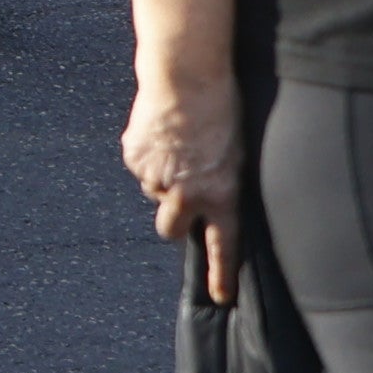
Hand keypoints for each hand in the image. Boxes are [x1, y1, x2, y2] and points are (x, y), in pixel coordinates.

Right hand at [126, 61, 245, 307]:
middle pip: (172, 229)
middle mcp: (186, 195)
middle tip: (182, 195)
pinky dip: (148, 156)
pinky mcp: (134, 157)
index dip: (221, 275)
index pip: (225, 246)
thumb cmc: (224, 110)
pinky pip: (140, 167)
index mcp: (221, 196)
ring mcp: (155, 177)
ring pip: (154, 192)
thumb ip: (224, 185)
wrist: (186, 76)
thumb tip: (211, 200)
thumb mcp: (238, 155)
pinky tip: (161, 132)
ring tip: (176, 146)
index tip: (221, 297)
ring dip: (162, 180)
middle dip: (175, 219)